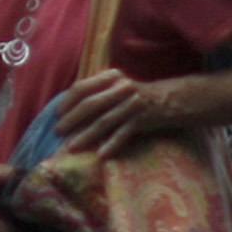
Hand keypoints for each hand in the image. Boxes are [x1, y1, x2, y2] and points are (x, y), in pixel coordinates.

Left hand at [53, 68, 170, 156]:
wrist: (174, 98)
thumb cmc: (138, 95)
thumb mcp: (118, 86)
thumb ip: (98, 91)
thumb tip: (69, 108)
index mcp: (111, 77)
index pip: (82, 87)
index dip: (67, 101)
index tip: (57, 114)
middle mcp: (121, 88)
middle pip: (90, 104)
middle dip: (71, 119)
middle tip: (58, 132)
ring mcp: (132, 104)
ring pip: (104, 122)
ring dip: (86, 136)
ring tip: (71, 147)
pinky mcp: (143, 119)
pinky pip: (124, 134)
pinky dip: (112, 144)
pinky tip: (101, 155)